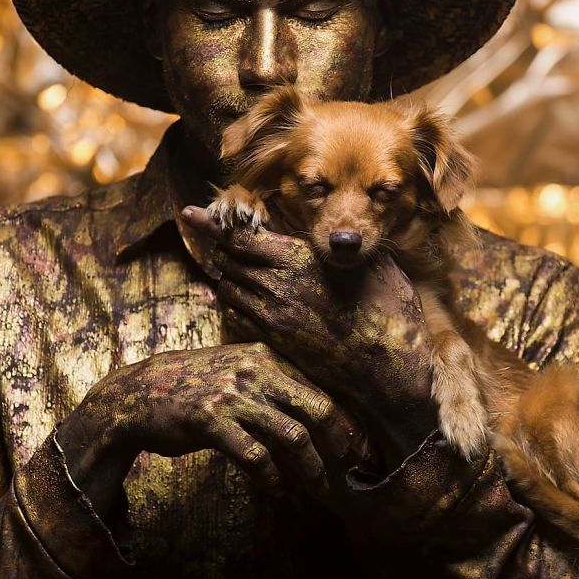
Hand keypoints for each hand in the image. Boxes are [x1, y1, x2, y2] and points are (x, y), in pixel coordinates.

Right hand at [57, 342, 359, 520]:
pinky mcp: (211, 420)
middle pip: (316, 407)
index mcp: (264, 356)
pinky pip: (255, 455)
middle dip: (338, 442)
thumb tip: (310, 412)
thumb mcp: (236, 370)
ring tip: (315, 485)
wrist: (140, 392)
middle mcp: (254, 371)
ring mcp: (233, 395)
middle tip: (346, 466)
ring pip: (292, 435)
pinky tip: (275, 487)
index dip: (340, 420)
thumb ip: (271, 383)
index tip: (354, 445)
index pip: (317, 389)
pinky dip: (271, 477)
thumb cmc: (194, 384)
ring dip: (309, 466)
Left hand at [181, 207, 438, 469]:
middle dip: (223, 248)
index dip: (213, 223)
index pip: (240, 236)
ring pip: (227, 288)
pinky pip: (236, 316)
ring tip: (238, 270)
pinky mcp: (274, 340)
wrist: (386, 365)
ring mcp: (272, 316)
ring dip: (229, 276)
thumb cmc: (387, 308)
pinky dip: (234, 303)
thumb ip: (343, 244)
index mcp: (299, 257)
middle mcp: (278, 284)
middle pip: (227, 260)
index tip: (191, 213)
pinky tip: (247, 300)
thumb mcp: (371, 261)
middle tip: (221, 242)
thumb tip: (338, 233)